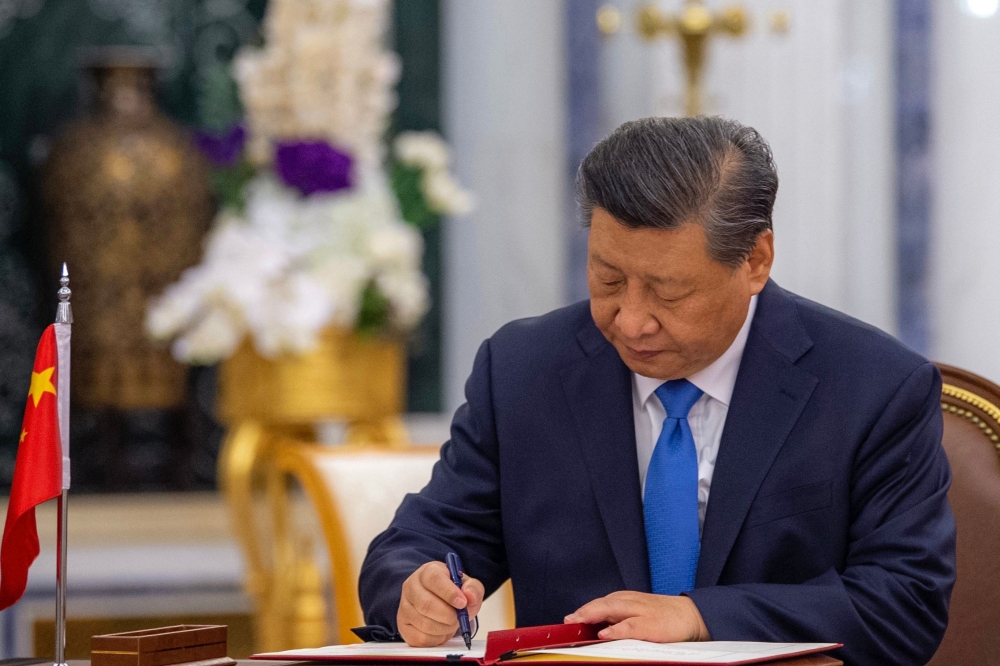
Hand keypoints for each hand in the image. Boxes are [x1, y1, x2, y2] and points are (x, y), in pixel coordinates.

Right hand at [397, 561, 484, 646]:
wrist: (441, 604)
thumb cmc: (453, 593)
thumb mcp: (467, 586)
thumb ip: (473, 588)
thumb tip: (469, 596)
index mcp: (427, 572)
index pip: (434, 579)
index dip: (449, 593)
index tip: (462, 603)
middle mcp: (411, 587)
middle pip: (426, 604)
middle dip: (448, 615)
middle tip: (459, 618)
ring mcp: (404, 607)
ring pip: (424, 623)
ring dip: (444, 628)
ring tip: (451, 623)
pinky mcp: (404, 626)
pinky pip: (421, 638)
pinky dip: (437, 639)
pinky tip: (441, 630)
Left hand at [564, 591, 709, 642]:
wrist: (689, 615)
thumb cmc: (658, 616)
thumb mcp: (634, 614)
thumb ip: (615, 620)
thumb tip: (593, 631)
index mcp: (623, 600)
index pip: (598, 604)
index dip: (582, 612)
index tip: (565, 623)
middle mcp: (628, 602)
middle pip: (601, 604)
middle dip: (583, 612)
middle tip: (566, 622)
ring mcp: (639, 611)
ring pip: (611, 609)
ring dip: (593, 614)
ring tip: (577, 622)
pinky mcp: (650, 624)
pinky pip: (630, 626)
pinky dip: (616, 629)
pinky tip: (604, 634)